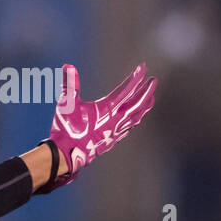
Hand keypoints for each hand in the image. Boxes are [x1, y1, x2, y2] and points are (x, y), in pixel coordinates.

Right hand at [37, 63, 155, 192]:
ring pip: (137, 116)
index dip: (136, 78)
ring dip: (145, 105)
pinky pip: (130, 126)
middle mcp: (116, 119)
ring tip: (151, 97)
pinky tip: (137, 118)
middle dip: (147, 91)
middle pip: (138, 103)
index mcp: (108, 109)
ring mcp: (116, 130)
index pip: (126, 90)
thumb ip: (70, 84)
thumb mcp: (67, 103)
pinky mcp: (113, 138)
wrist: (67, 154)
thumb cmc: (67, 128)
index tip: (143, 68)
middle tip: (154, 81)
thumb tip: (68, 66)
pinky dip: (137, 119)